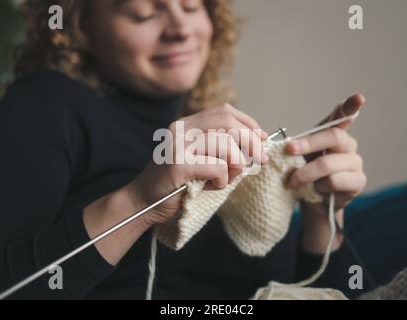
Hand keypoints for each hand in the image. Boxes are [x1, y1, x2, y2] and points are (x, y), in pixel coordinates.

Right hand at [131, 103, 268, 226]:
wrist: (144, 202)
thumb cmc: (177, 184)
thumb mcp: (202, 161)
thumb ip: (222, 151)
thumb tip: (256, 147)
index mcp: (187, 124)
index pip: (224, 111)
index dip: (248, 123)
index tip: (262, 138)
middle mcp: (181, 129)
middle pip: (228, 122)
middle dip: (251, 141)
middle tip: (262, 159)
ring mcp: (178, 145)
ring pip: (226, 144)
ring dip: (236, 165)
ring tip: (226, 179)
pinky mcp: (178, 165)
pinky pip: (217, 168)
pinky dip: (223, 180)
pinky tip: (212, 187)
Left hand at [284, 94, 366, 252]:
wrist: (311, 199)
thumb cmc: (304, 171)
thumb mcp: (298, 155)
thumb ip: (297, 145)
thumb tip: (287, 143)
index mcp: (333, 133)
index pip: (343, 116)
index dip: (350, 106)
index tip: (359, 98)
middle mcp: (348, 144)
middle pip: (333, 136)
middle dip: (308, 143)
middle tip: (289, 149)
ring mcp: (355, 162)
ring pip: (328, 163)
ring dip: (305, 173)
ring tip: (293, 181)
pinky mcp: (358, 181)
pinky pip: (335, 181)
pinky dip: (319, 186)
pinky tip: (316, 190)